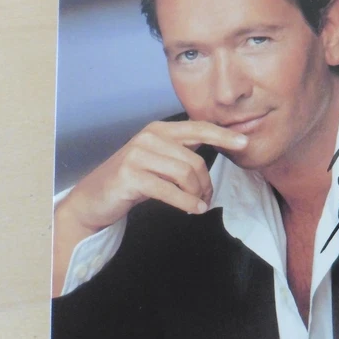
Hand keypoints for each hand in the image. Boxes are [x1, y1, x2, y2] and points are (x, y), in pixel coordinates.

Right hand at [52, 120, 246, 295]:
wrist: (94, 199)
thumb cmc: (132, 180)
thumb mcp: (159, 161)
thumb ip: (182, 152)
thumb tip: (219, 148)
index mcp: (159, 130)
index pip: (198, 128)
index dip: (223, 135)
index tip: (244, 142)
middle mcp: (148, 137)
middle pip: (195, 160)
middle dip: (206, 183)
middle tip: (206, 197)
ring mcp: (138, 156)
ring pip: (185, 175)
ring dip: (197, 195)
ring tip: (197, 204)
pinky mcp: (131, 176)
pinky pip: (170, 191)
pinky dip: (187, 203)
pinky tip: (193, 210)